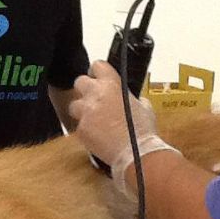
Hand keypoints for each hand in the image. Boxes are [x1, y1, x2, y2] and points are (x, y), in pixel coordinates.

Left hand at [70, 61, 179, 194]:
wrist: (136, 152)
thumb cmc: (142, 131)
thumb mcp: (144, 107)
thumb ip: (133, 98)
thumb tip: (132, 99)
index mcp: (112, 84)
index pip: (97, 66)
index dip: (97, 72)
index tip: (97, 77)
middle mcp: (96, 94)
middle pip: (79, 82)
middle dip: (85, 90)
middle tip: (93, 100)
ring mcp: (86, 112)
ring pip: (74, 105)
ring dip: (82, 110)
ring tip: (94, 120)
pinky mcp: (81, 129)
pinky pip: (78, 125)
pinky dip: (85, 129)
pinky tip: (96, 135)